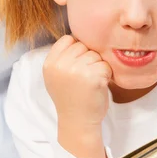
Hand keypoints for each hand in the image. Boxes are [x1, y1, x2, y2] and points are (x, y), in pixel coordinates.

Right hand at [43, 35, 111, 157]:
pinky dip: (107, 75)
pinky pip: (106, 65)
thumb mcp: (57, 76)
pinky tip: (98, 87)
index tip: (76, 68)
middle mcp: (60, 65)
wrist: (79, 123)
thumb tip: (78, 35)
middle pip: (83, 45)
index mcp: (50, 63)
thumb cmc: (72, 98)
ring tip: (91, 83)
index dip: (77, 51)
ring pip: (96, 55)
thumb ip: (63, 56)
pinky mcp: (93, 77)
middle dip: (88, 59)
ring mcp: (76, 70)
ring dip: (98, 67)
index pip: (68, 39)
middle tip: (84, 79)